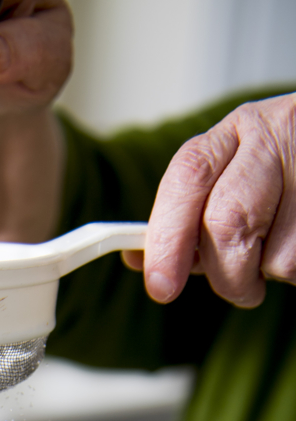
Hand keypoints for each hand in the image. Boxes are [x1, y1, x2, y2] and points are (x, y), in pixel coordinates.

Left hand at [124, 93, 295, 307]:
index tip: (160, 286)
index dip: (168, 237)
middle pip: (225, 222)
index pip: (189, 177)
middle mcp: (272, 141)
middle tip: (238, 288)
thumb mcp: (233, 178)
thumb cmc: (281, 175)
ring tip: (282, 250)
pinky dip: (295, 272)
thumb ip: (189, 219)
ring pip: (272, 256)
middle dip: (224, 274)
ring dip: (268, 274)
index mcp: (236, 132)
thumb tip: (140, 260)